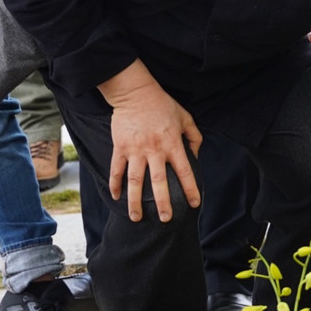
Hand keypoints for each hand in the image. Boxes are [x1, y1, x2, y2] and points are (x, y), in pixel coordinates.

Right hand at [102, 68, 202, 222]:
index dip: (190, 188)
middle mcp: (155, 150)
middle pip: (160, 182)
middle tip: (165, 219)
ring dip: (135, 201)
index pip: (185, 171)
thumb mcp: (185, 117)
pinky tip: (116, 197)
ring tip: (136, 217)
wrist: (135, 92)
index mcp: (173, 144)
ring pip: (135, 180)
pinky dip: (115, 184)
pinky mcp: (120, 147)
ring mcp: (135, 150)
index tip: (194, 203)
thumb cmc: (163, 104)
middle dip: (163, 202)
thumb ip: (194, 136)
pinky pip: (116, 169)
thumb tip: (196, 155)